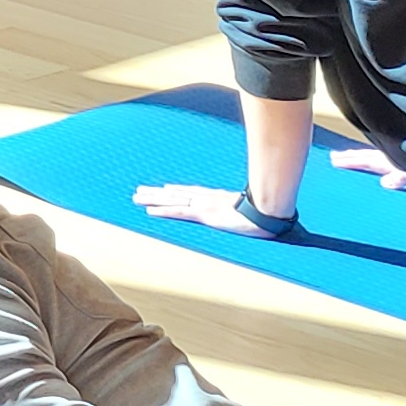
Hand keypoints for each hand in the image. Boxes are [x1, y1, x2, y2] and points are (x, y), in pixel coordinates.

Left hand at [130, 182, 270, 233]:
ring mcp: (204, 206)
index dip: (175, 191)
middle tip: (138, 191)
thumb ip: (248, 212)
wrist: (269, 211)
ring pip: (172, 201)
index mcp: (217, 198)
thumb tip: (254, 216)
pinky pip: (179, 213)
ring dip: (153, 199)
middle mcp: (207, 199)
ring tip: (136, 197)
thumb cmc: (266, 212)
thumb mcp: (253, 212)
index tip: (163, 188)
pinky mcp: (205, 215)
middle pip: (176, 194)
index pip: (191, 193)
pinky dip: (163, 211)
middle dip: (156, 193)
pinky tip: (150, 211)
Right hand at [331, 145, 405, 190]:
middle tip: (333, 157)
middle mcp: (390, 157)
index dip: (349, 161)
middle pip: (364, 156)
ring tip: (346, 157)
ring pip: (371, 155)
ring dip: (358, 156)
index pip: (364, 160)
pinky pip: (379, 159)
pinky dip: (370, 158)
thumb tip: (384, 183)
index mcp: (390, 161)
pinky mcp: (402, 161)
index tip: (334, 160)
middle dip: (348, 157)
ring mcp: (395, 158)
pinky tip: (371, 160)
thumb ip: (400, 179)